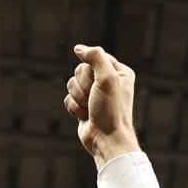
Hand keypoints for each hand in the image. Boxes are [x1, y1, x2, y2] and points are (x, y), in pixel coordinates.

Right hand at [63, 44, 140, 169]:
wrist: (106, 139)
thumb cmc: (111, 110)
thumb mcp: (107, 78)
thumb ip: (95, 57)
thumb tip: (78, 48)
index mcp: (119, 72)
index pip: (95, 57)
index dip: (91, 70)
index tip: (99, 82)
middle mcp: (108, 81)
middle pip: (80, 70)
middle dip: (84, 85)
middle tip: (95, 98)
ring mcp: (95, 94)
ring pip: (71, 84)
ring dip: (78, 98)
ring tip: (91, 109)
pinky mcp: (83, 106)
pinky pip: (68, 98)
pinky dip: (75, 108)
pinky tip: (86, 117)